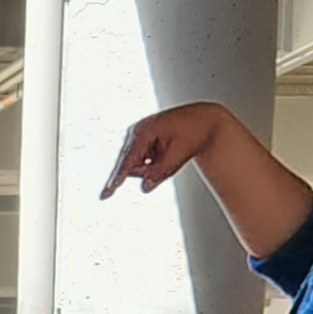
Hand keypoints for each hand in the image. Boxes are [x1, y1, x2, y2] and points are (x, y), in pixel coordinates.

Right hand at [98, 102, 246, 198]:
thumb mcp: (178, 157)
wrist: (205, 120)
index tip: (107, 193)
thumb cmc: (194, 133)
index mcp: (144, 131)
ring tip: (172, 153)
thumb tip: (145, 187)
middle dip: (147, 171)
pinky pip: (144, 157)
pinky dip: (154, 161)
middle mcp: (138, 131)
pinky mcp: (146, 137)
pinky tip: (168, 152)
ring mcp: (141, 133)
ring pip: (138, 162)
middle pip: (132, 164)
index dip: (118, 179)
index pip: (128, 161)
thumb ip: (159, 174)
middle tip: (169, 161)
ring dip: (152, 166)